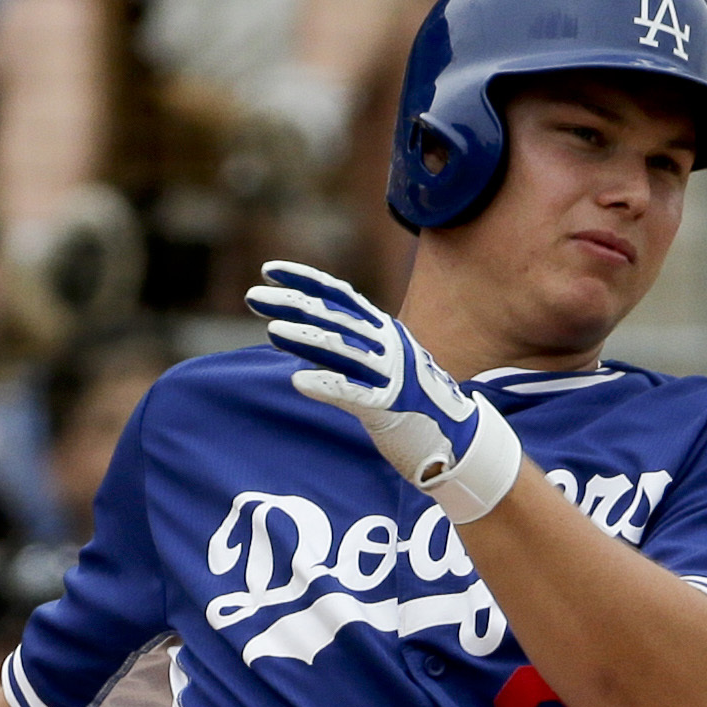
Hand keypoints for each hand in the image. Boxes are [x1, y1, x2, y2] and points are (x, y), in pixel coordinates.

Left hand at [246, 260, 521, 523]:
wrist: (453, 435)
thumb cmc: (405, 400)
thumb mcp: (376, 362)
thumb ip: (344, 346)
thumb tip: (300, 334)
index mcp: (381, 329)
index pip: (338, 295)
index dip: (304, 279)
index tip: (268, 271)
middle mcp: (386, 344)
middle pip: (333, 317)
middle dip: (292, 304)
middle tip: (253, 297)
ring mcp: (389, 374)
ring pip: (343, 350)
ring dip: (307, 339)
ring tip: (272, 331)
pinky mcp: (390, 407)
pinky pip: (354, 394)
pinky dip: (327, 385)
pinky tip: (299, 382)